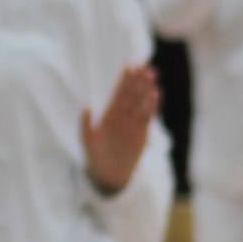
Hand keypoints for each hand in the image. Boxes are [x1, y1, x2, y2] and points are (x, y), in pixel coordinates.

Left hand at [83, 61, 160, 196]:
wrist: (108, 174)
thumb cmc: (95, 157)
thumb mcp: (87, 140)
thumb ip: (86, 124)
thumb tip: (86, 106)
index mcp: (109, 115)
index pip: (119, 94)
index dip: (124, 81)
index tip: (130, 67)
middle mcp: (123, 117)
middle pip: (132, 95)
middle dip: (138, 81)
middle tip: (144, 67)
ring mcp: (133, 124)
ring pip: (141, 103)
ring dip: (146, 90)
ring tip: (152, 76)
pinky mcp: (142, 133)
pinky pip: (148, 117)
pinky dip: (152, 106)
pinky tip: (156, 95)